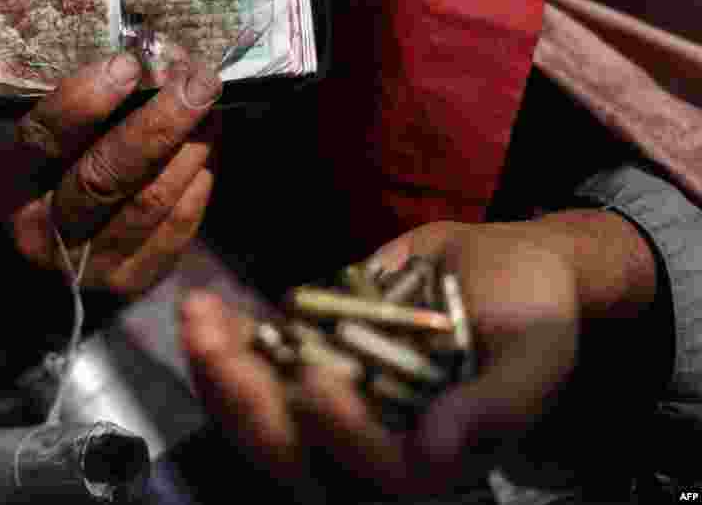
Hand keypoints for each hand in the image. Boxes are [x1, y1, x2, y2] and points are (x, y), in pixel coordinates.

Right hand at [0, 54, 220, 294]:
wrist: (44, 270)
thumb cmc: (47, 182)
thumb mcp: (38, 149)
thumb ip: (77, 113)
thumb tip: (146, 59)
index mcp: (8, 189)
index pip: (44, 140)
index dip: (86, 100)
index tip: (128, 63)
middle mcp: (43, 235)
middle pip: (106, 175)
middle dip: (159, 122)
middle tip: (197, 80)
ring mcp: (90, 265)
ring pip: (150, 200)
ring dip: (190, 146)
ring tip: (210, 105)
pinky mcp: (133, 280)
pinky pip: (177, 225)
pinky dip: (198, 179)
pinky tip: (206, 145)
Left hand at [181, 213, 655, 495]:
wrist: (497, 260)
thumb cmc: (533, 305)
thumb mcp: (535, 349)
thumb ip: (498, 404)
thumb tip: (437, 452)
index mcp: (431, 459)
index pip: (378, 469)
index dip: (344, 436)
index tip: (318, 384)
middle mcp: (372, 441)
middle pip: (298, 450)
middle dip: (248, 404)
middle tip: (213, 347)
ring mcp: (333, 403)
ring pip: (264, 409)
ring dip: (222, 369)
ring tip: (196, 317)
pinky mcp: (308, 361)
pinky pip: (258, 362)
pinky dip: (227, 339)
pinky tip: (202, 304)